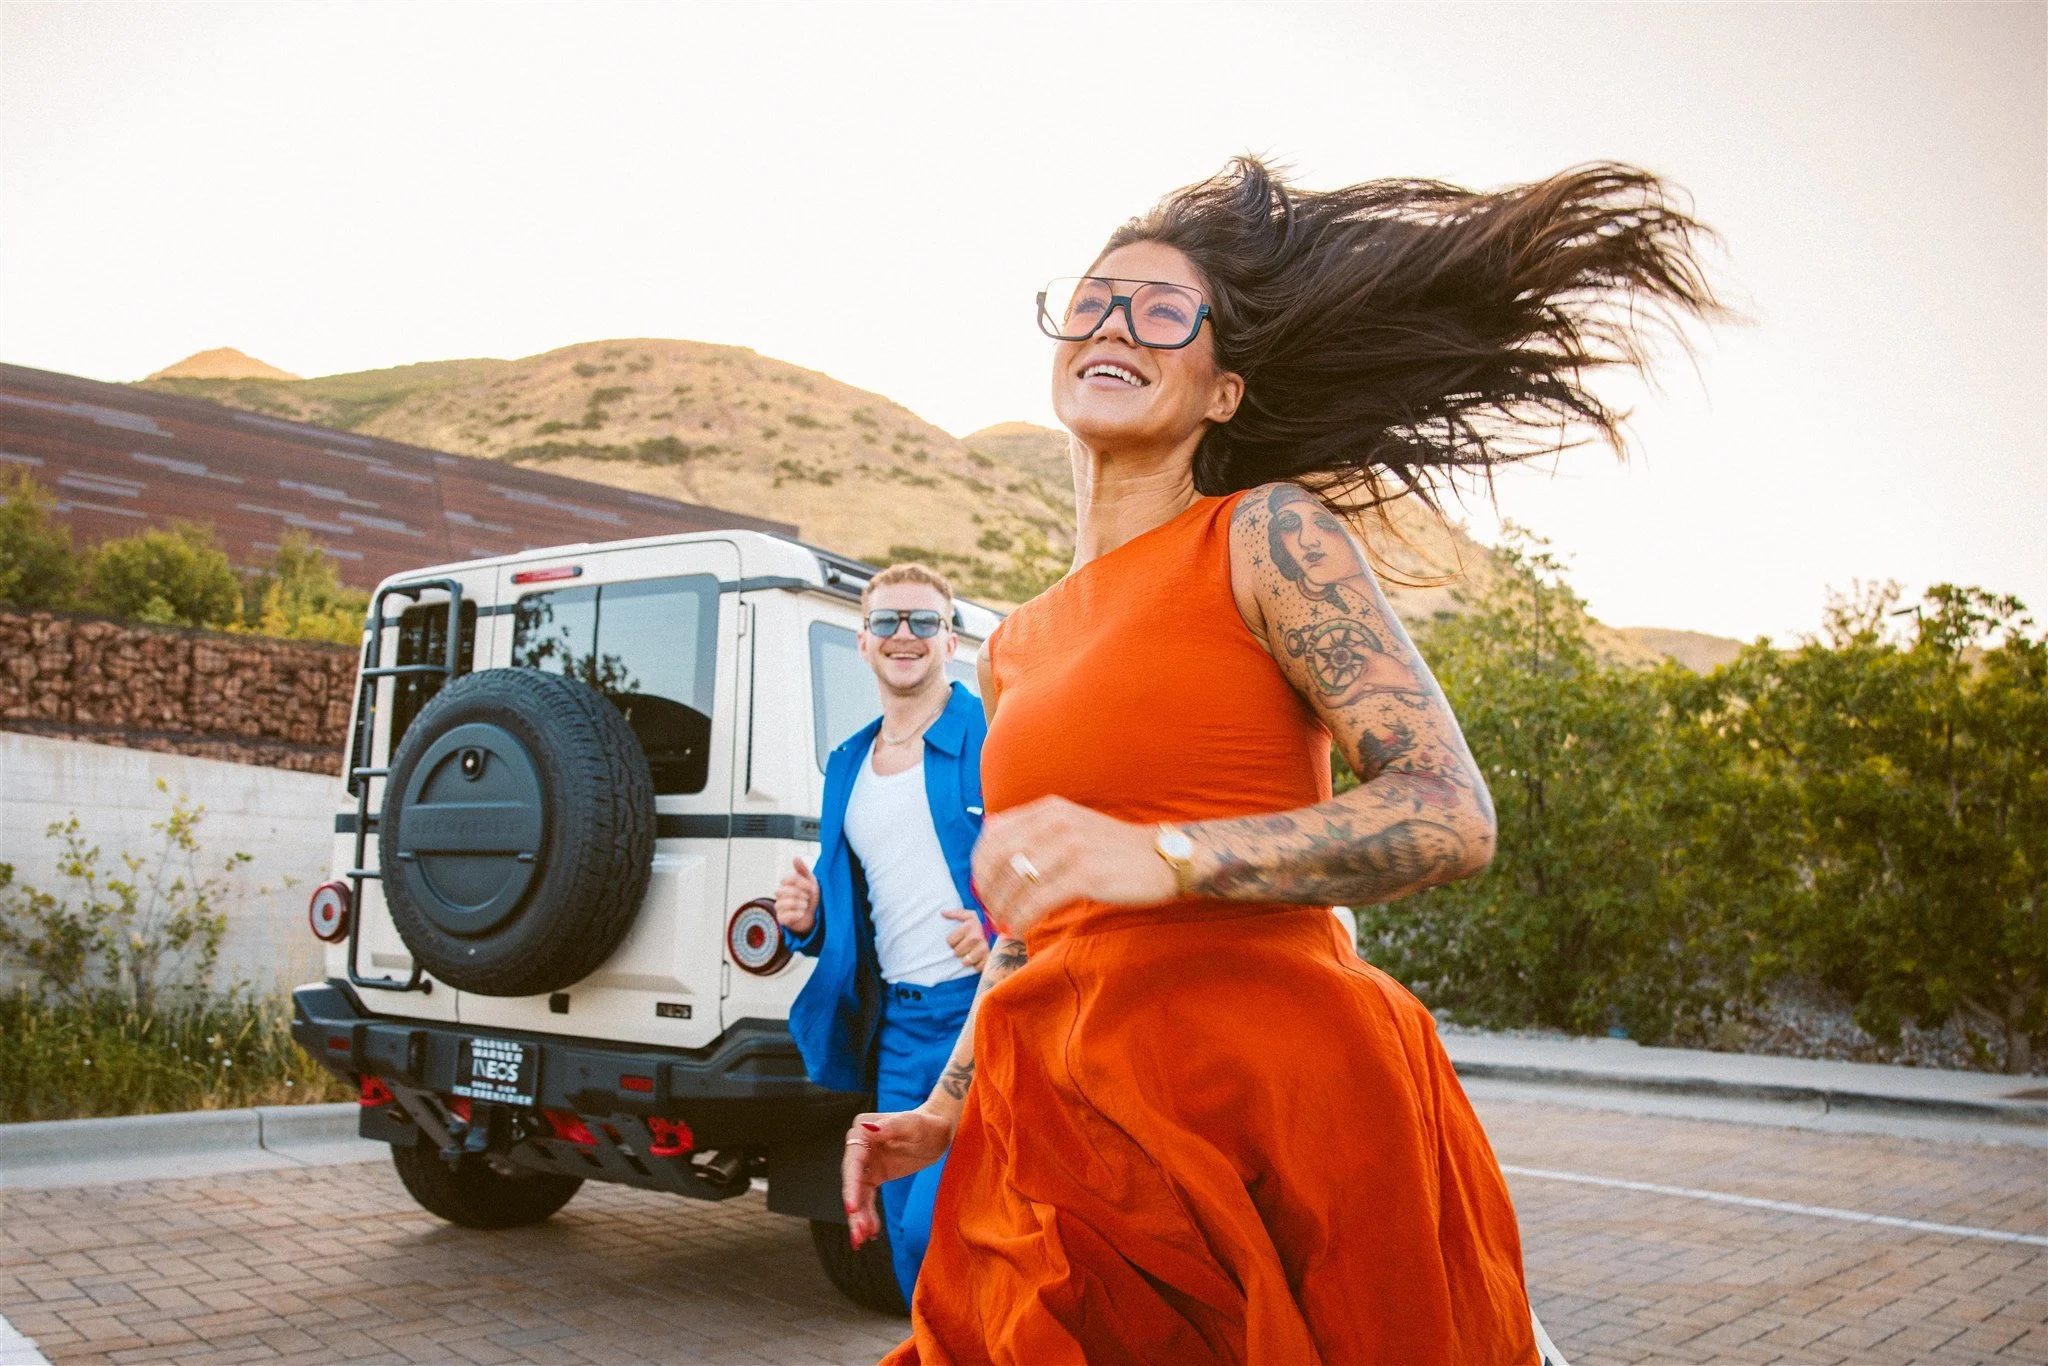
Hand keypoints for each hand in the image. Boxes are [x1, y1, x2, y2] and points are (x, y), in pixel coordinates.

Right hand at [774, 855, 819, 935]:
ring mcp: (779, 907)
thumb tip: (795, 857)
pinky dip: (797, 914)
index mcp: (785, 884)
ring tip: (805, 906)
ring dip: (800, 904)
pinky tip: (802, 913)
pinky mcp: (781, 919)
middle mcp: (780, 895)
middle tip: (808, 898)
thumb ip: (802, 869)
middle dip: (800, 894)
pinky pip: (786, 916)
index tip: (811, 887)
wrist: (814, 915)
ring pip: (785, 903)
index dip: (800, 883)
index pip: (787, 879)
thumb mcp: (810, 881)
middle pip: (784, 891)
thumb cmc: (810, 897)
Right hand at [841, 1104, 956, 1248]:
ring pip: (858, 1195)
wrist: (940, 1132)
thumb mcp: (914, 1124)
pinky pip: (868, 1198)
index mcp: (863, 1131)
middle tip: (858, 1234)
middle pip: (852, 1182)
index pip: (853, 1163)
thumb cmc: (929, 1124)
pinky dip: (868, 1215)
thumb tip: (868, 1129)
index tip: (852, 1209)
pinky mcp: (876, 1175)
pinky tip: (871, 1232)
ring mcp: (867, 1163)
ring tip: (861, 1240)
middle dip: (854, 1210)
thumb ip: (892, 1125)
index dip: (851, 1187)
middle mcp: (860, 1147)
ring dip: (859, 1218)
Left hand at [942, 909, 988, 968]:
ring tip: (971, 953)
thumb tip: (942, 912)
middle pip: (956, 952)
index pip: (950, 941)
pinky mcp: (989, 959)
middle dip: (959, 950)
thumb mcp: (970, 916)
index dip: (952, 941)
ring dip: (966, 959)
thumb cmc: (980, 927)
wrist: (1000, 936)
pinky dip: (976, 965)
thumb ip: (956, 913)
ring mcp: (984, 949)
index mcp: (970, 926)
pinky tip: (979, 959)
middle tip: (966, 946)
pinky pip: (976, 967)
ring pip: (965, 962)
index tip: (960, 939)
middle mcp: (977, 937)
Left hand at [970, 796, 1176, 937]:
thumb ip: (1037, 832)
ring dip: (1003, 909)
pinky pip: (1037, 901)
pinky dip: (1021, 918)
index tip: (981, 887)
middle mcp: (1056, 822)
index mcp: (1049, 809)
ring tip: (1004, 924)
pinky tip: (1020, 928)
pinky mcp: (1084, 875)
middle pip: (999, 858)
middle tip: (990, 911)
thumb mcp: (1072, 826)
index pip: (994, 834)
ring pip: (1016, 882)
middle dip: (988, 890)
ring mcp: (1070, 848)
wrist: (1160, 859)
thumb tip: (995, 849)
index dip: (980, 864)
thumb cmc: (1112, 850)